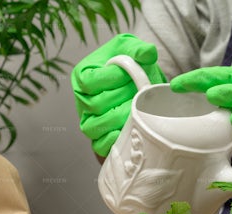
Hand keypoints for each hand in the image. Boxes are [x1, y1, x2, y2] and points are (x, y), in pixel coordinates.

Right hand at [71, 34, 165, 156]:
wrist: (139, 85)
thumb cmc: (131, 65)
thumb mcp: (131, 50)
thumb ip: (138, 49)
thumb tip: (149, 53)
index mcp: (83, 75)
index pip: (89, 81)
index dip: (111, 79)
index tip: (130, 75)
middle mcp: (82, 99)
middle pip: (94, 105)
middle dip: (121, 100)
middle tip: (139, 94)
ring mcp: (88, 119)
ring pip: (93, 127)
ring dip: (118, 121)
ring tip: (137, 112)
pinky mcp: (97, 138)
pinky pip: (98, 145)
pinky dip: (113, 142)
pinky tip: (129, 132)